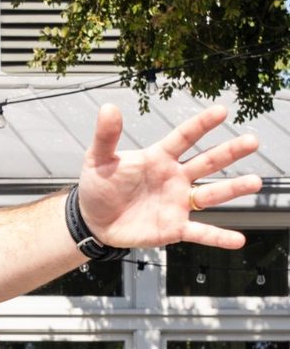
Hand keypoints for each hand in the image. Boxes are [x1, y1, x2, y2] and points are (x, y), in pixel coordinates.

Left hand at [76, 103, 261, 251]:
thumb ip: (106, 136)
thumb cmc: (99, 186)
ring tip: (255, 183)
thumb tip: (108, 108)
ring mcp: (177, 203)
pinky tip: (239, 240)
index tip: (222, 111)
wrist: (93, 220)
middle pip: (207, 162)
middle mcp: (175, 178)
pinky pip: (200, 232)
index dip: (201, 125)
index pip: (184, 137)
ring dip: (233, 189)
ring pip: (210, 195)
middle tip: (253, 141)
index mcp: (159, 158)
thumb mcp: (98, 159)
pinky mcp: (174, 228)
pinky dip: (218, 237)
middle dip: (230, 152)